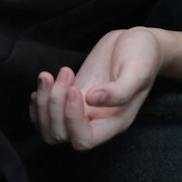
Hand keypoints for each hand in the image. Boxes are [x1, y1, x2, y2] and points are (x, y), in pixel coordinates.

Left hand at [29, 27, 163, 150]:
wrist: (137, 42)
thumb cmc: (143, 56)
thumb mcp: (138, 71)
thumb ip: (120, 90)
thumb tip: (92, 100)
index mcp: (114, 122)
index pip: (84, 139)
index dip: (72, 119)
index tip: (74, 89)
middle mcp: (96, 121)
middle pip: (61, 135)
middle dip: (54, 106)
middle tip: (65, 73)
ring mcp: (82, 110)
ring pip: (49, 127)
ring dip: (43, 104)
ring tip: (47, 76)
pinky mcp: (71, 97)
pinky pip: (46, 114)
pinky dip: (38, 103)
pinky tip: (43, 85)